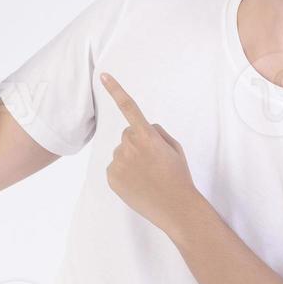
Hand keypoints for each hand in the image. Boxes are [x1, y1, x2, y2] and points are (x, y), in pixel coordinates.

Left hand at [100, 71, 199, 237]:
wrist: (176, 208)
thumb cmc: (178, 176)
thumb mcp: (175, 148)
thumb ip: (156, 133)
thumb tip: (143, 129)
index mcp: (147, 136)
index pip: (129, 107)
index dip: (116, 90)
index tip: (104, 75)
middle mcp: (129, 146)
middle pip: (127, 135)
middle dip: (137, 143)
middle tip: (153, 161)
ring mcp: (118, 163)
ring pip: (121, 152)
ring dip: (131, 159)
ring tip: (147, 176)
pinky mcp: (112, 177)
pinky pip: (115, 168)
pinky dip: (124, 173)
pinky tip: (138, 184)